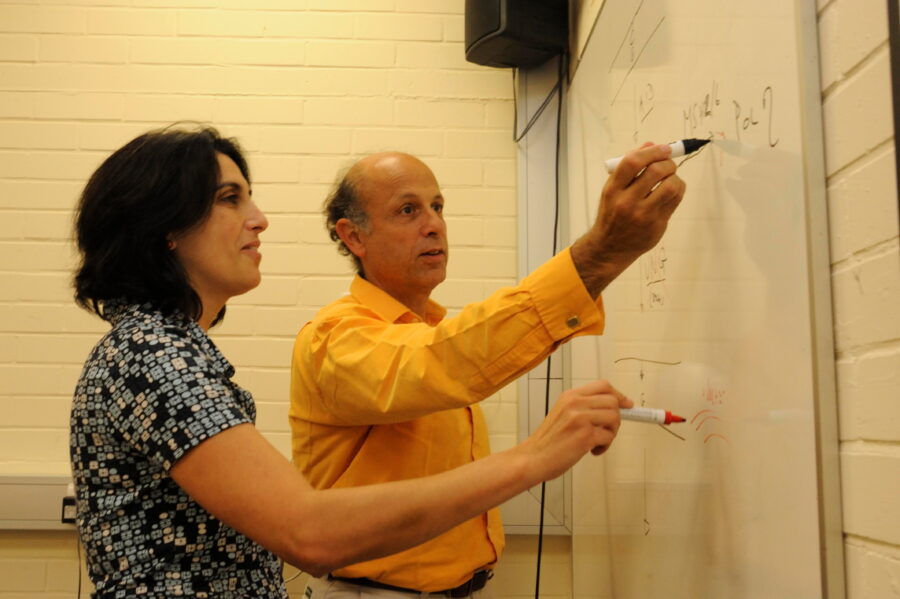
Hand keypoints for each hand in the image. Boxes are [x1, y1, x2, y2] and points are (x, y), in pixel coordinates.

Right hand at [521, 380, 633, 482]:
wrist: (533, 458)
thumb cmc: (548, 441)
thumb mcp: (563, 413)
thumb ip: (583, 407)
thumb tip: (611, 407)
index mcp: (570, 396)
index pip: (603, 386)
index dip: (618, 395)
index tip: (626, 404)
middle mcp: (575, 403)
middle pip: (613, 402)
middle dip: (615, 418)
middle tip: (606, 431)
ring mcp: (580, 419)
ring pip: (614, 418)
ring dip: (611, 432)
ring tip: (598, 441)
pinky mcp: (585, 436)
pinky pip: (609, 437)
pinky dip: (604, 446)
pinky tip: (592, 450)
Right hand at [570, 142, 686, 296]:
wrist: (609, 248)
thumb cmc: (611, 214)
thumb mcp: (612, 190)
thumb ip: (629, 168)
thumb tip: (651, 145)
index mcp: (612, 190)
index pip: (633, 162)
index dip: (652, 151)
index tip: (663, 148)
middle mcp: (627, 203)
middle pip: (656, 171)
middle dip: (667, 162)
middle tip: (667, 163)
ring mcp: (643, 216)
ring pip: (671, 186)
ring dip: (674, 177)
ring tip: (669, 178)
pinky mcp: (657, 225)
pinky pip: (676, 200)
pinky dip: (677, 189)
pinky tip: (671, 190)